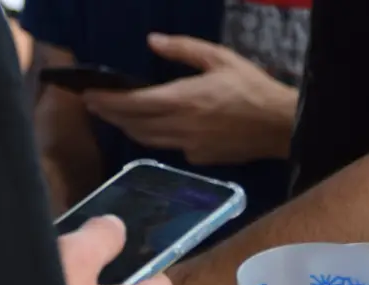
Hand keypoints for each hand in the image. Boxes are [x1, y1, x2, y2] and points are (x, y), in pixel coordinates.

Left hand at [82, 33, 296, 164]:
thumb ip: (183, 49)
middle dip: (110, 115)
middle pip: (133, 124)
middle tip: (93, 105)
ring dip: (127, 128)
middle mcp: (180, 125)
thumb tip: (151, 41)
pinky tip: (151, 128)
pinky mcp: (198, 159)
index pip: (134, 102)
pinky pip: (168, 147)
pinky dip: (154, 137)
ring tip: (113, 117)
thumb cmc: (251, 86)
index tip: (89, 95)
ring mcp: (187, 146)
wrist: (279, 125)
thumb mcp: (219, 57)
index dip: (108, 101)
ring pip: (146, 139)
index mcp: (183, 98)